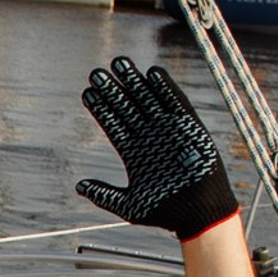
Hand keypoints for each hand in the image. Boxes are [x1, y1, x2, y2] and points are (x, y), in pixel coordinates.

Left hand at [75, 57, 238, 240]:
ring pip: (148, 99)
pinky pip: (176, 103)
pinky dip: (166, 88)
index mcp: (134, 153)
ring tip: (119, 63)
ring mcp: (168, 130)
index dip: (101, 108)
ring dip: (134, 82)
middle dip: (112, 90)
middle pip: (127, 107)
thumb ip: (104, 195)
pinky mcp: (189, 127)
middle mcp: (149, 137)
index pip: (114, 124)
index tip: (87, 93)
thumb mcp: (129, 205)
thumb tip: (79, 186)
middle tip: (96, 72)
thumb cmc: (165, 213)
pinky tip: (152, 73)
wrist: (198, 212)